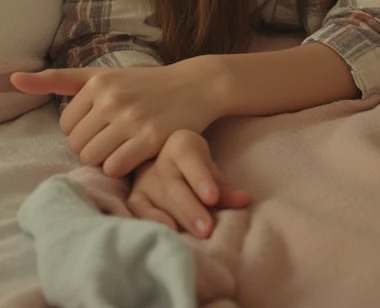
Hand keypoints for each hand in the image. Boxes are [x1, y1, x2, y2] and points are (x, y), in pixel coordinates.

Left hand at [9, 57, 225, 177]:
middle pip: (77, 145)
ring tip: (125, 145)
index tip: (106, 122)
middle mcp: (112, 98)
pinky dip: (123, 167)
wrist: (196, 86)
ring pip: (94, 159)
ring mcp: (132, 118)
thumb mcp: (103, 76)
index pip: (66, 126)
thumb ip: (56, 79)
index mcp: (97, 81)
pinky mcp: (150, 138)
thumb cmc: (144, 85)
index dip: (85, 129)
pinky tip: (137, 154)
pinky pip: (116, 167)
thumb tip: (12, 79)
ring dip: (107, 159)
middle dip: (93, 146)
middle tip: (116, 136)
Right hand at [128, 129, 251, 238]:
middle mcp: (160, 159)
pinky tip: (169, 233)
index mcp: (181, 144)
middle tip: (207, 229)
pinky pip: (140, 209)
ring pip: (159, 198)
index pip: (189, 157)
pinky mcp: (135, 196)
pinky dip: (154, 221)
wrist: (163, 163)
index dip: (200, 177)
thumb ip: (225, 188)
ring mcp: (144, 178)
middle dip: (191, 208)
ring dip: (178, 217)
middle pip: (174, 183)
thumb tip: (245, 200)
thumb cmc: (194, 170)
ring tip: (196, 236)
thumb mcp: (210, 172)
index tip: (212, 198)